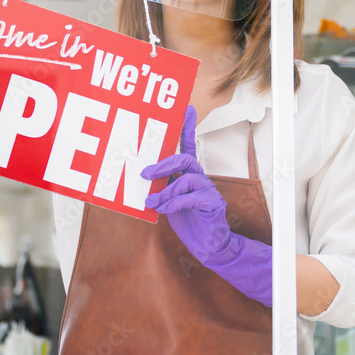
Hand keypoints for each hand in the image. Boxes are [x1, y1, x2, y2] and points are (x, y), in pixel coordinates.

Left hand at [141, 106, 272, 306]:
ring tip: (151, 202)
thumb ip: (161, 186)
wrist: (209, 246)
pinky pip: (190, 198)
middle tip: (144, 173)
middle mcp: (200, 178)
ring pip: (186, 180)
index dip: (187, 127)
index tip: (186, 108)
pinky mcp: (212, 204)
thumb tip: (142, 176)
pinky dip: (172, 203)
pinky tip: (162, 210)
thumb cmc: (188, 221)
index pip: (188, 146)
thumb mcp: (169, 200)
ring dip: (165, 191)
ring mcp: (208, 190)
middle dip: (162, 164)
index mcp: (190, 174)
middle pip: (184, 159)